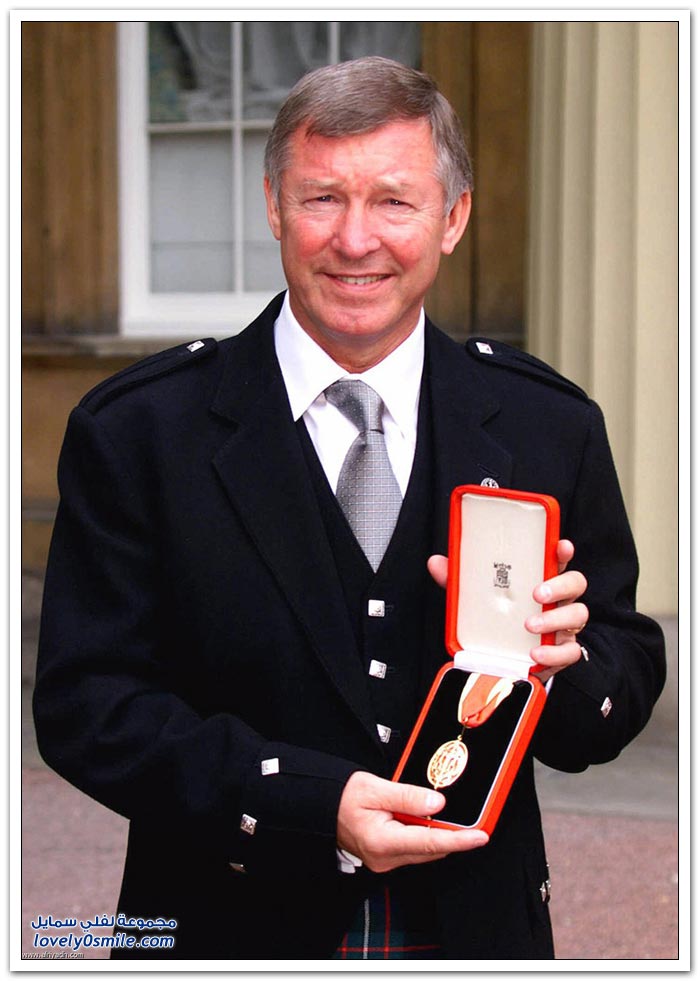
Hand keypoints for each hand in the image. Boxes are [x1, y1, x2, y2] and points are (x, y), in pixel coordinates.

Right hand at [337, 771, 488, 872]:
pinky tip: (427, 821)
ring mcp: (386, 861)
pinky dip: (425, 836)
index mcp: (382, 841)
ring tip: (452, 818)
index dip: (458, 839)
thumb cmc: (343, 797)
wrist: (323, 808)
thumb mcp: (375, 788)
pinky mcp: (387, 858)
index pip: (429, 843)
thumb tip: (437, 804)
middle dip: (453, 836)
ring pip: (424, 851)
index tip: (480, 836)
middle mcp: (385, 858)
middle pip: (431, 850)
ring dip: (439, 835)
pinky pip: (414, 850)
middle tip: (475, 822)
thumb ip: (408, 796)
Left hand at [427, 539, 588, 682]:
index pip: (557, 559)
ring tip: (528, 625)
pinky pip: (570, 652)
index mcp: (540, 578)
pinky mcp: (562, 651)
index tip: (560, 546)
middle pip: (576, 582)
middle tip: (537, 593)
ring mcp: (563, 625)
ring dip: (555, 620)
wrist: (501, 658)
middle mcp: (558, 599)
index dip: (562, 551)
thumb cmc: (497, 618)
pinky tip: (534, 653)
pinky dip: (554, 653)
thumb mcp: (476, 597)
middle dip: (561, 585)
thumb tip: (436, 562)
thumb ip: (459, 580)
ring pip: (578, 615)